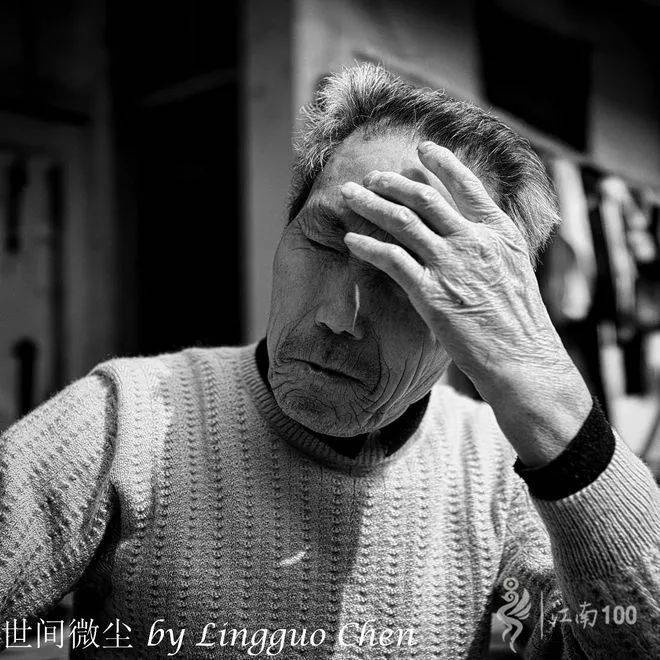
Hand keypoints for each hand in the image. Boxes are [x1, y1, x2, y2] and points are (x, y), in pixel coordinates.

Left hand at [340, 141, 592, 465]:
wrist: (522, 358)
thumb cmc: (520, 322)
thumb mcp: (516, 270)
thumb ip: (492, 244)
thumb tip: (472, 229)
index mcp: (499, 232)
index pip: (468, 185)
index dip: (443, 162)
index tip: (423, 149)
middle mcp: (474, 240)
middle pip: (425, 198)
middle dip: (394, 182)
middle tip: (373, 177)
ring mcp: (451, 264)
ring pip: (402, 222)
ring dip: (371, 205)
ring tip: (350, 196)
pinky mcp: (430, 292)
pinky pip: (390, 259)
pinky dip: (367, 246)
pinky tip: (351, 240)